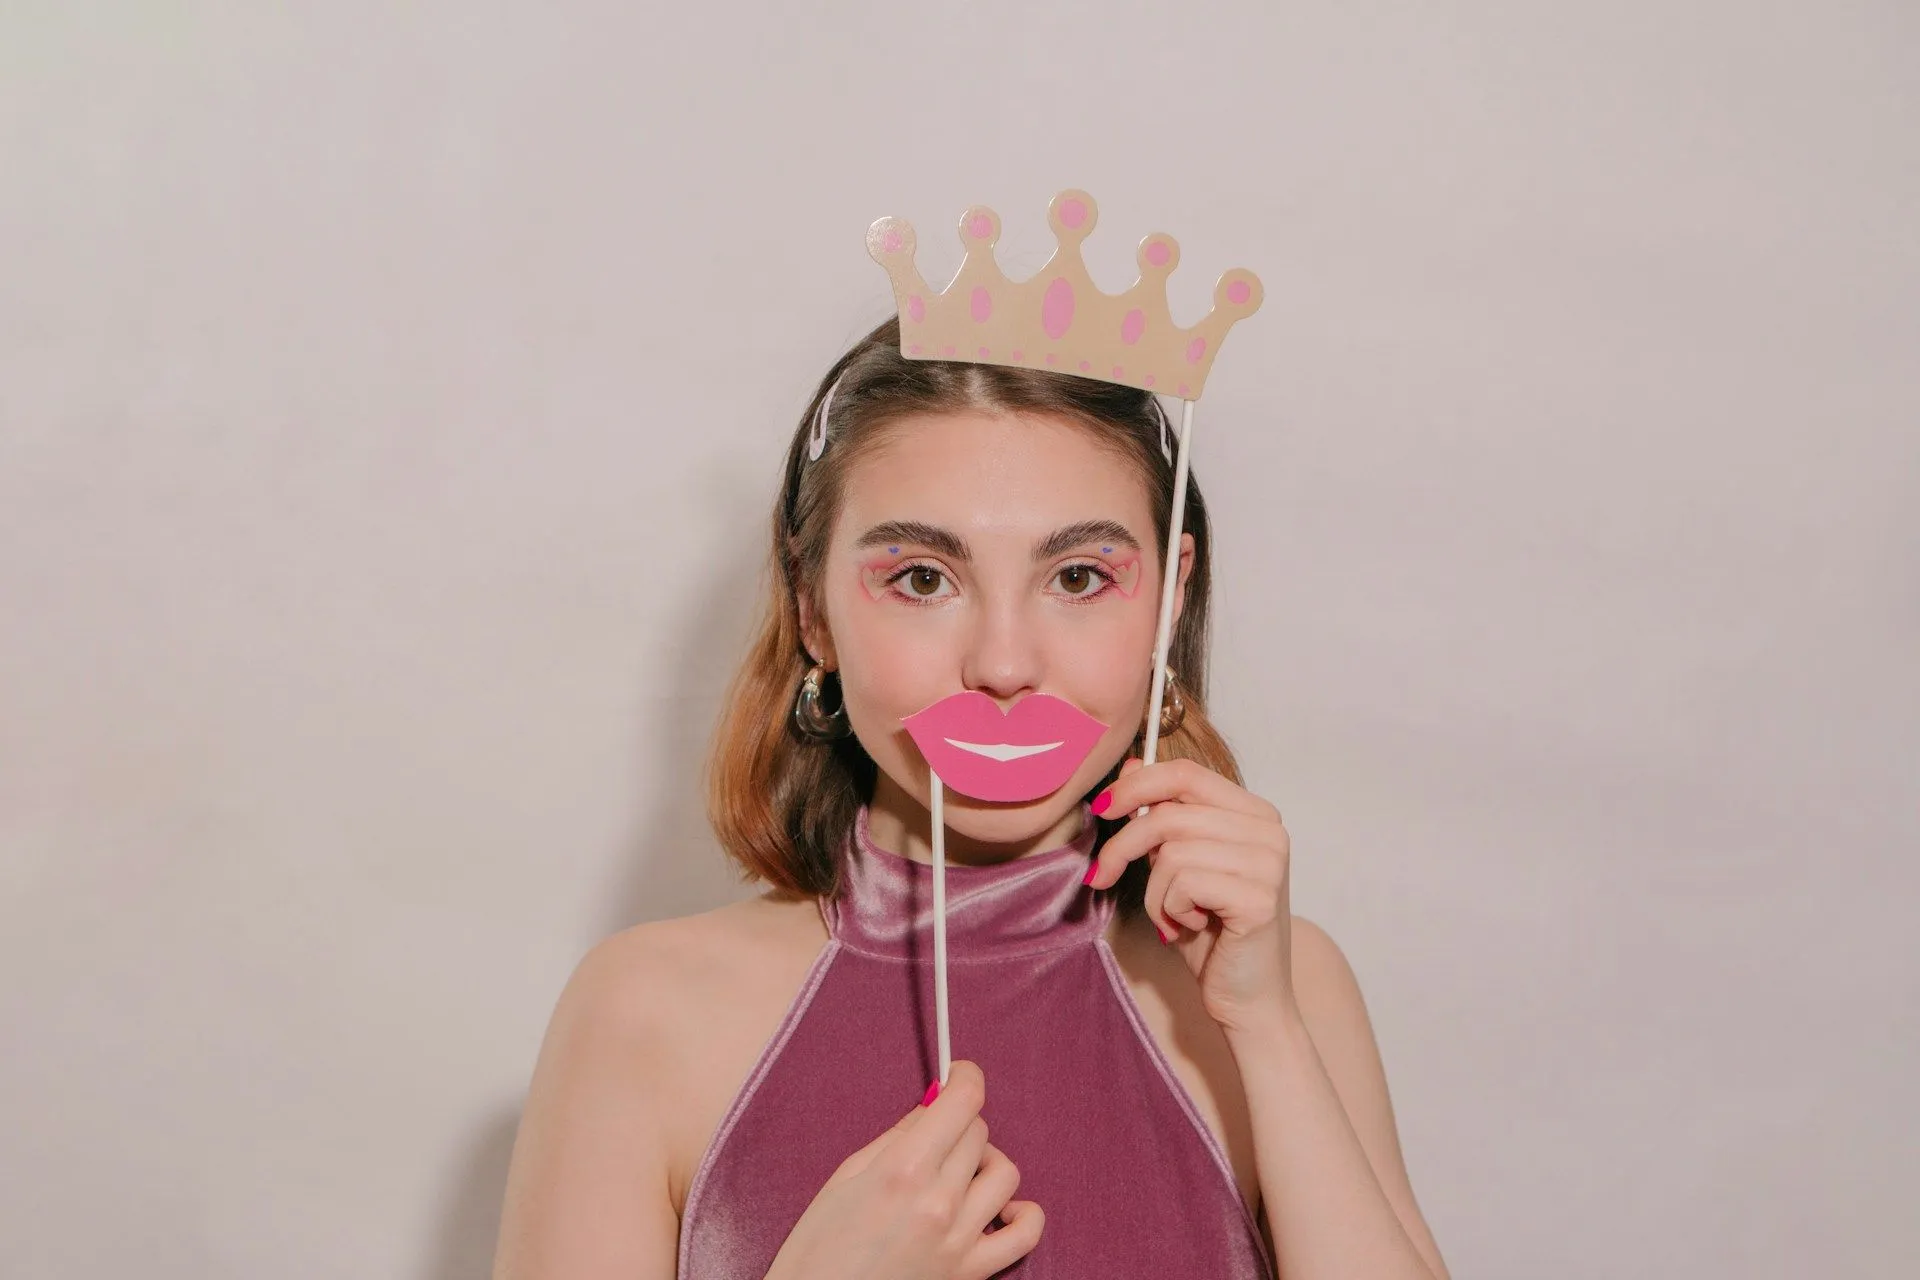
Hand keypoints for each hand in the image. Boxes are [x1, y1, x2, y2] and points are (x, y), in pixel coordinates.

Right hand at [764, 1060, 1043, 1279]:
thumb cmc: (818, 1247)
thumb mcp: (846, 1176)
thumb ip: (897, 1137)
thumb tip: (932, 1107)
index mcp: (902, 1170)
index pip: (962, 1103)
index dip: (966, 1077)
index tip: (962, 1073)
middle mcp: (939, 1202)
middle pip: (979, 1134)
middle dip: (960, 1125)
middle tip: (936, 1136)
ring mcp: (960, 1240)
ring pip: (1005, 1173)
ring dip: (985, 1164)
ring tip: (960, 1175)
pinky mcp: (971, 1273)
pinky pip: (1026, 1233)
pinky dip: (1022, 1213)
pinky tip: (997, 1209)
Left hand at [1087, 758, 1296, 1035]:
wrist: (1248, 1000)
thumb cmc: (1213, 934)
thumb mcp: (1178, 866)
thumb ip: (1161, 816)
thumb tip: (1131, 766)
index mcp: (1254, 813)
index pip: (1186, 773)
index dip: (1136, 785)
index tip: (1102, 808)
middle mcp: (1269, 831)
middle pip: (1170, 813)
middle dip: (1123, 847)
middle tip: (1102, 877)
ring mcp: (1269, 863)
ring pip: (1171, 851)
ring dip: (1154, 892)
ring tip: (1172, 916)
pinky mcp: (1259, 897)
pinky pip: (1183, 883)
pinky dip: (1169, 909)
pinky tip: (1191, 927)